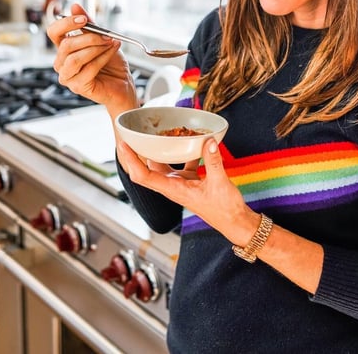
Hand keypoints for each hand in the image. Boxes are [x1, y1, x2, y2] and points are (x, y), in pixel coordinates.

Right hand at [48, 3, 138, 117]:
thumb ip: (89, 25)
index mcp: (64, 49)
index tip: (83, 19)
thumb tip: (75, 7)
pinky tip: (111, 53)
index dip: (66, 23)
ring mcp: (68, 76)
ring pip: (75, 58)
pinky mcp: (77, 86)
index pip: (54, 33)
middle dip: (89, 38)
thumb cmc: (112, 63)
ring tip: (110, 44)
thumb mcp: (103, 39)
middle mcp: (62, 63)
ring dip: (95, 48)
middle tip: (107, 36)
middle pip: (66, 45)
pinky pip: (88, 69)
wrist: (123, 83)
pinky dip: (102, 58)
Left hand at [118, 138, 258, 245]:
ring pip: (162, 165)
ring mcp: (180, 184)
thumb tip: (208, 141)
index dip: (131, 160)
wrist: (234, 222)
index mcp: (173, 189)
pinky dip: (182, 152)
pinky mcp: (191, 181)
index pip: (144, 175)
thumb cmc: (224, 209)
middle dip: (136, 153)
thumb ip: (213, 161)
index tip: (123, 145)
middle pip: (147, 169)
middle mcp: (173, 186)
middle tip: (130, 134)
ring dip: (157, 151)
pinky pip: (181, 163)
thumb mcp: (219, 183)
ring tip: (153, 134)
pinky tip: (190, 140)